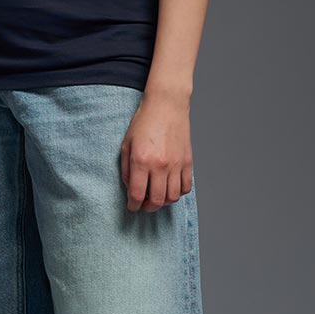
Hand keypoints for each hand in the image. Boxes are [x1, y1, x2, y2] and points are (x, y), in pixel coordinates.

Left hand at [120, 92, 192, 212]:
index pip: (137, 194)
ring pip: (173, 197)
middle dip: (148, 208)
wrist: (167, 105)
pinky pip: (185, 187)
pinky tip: (170, 188)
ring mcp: (176, 164)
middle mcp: (160, 165)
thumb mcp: (126, 144)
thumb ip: (126, 169)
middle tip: (143, 206)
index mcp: (141, 160)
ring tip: (156, 197)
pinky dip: (178, 193)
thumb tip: (131, 188)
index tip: (132, 207)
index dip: (133, 206)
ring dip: (163, 202)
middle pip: (157, 200)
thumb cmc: (144, 122)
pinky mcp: (188, 162)